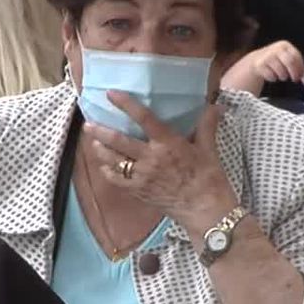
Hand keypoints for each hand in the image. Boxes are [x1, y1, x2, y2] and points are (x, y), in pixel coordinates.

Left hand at [82, 90, 237, 224]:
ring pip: (113, 160)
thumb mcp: (208, 148)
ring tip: (93, 143)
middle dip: (101, 131)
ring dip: (100, 151)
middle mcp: (150, 157)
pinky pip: (117, 180)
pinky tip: (103, 167)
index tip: (111, 94)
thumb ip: (206, 125)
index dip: (126, 104)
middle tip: (88, 124)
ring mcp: (142, 176)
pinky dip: (108, 172)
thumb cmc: (209, 178)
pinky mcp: (138, 191)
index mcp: (167, 143)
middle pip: (118, 141)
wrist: (204, 209)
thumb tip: (215, 106)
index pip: (143, 118)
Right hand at [220, 40, 303, 94]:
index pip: (296, 56)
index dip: (300, 67)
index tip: (302, 76)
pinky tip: (271, 75)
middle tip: (295, 80)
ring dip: (283, 76)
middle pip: (289, 62)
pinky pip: (271, 76)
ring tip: (281, 76)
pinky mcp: (260, 64)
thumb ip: (295, 64)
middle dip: (294, 72)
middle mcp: (276, 48)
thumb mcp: (286, 58)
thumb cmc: (276, 60)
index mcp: (285, 45)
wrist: (257, 59)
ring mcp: (267, 56)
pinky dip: (273, 78)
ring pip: (281, 71)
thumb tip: (303, 75)